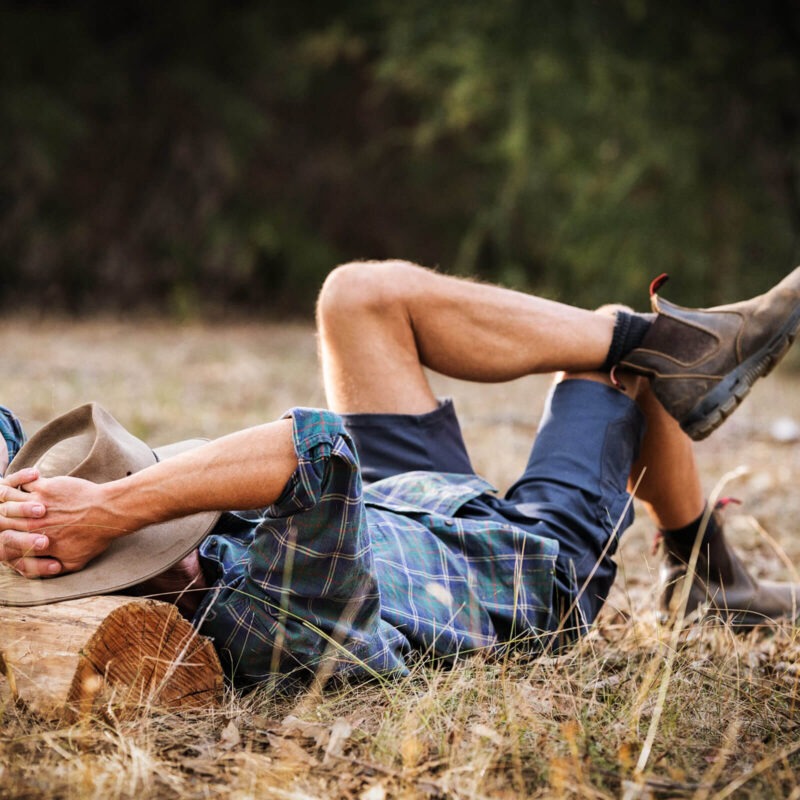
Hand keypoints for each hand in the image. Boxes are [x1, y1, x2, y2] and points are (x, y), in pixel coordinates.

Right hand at [0, 470, 117, 577]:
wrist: (109, 512)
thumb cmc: (96, 537)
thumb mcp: (75, 561)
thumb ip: (55, 567)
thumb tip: (45, 569)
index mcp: (36, 544)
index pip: (9, 545)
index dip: (9, 539)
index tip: (18, 533)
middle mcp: (32, 525)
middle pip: (4, 521)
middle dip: (5, 517)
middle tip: (9, 515)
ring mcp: (37, 505)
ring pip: (10, 501)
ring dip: (12, 500)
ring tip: (16, 498)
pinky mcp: (45, 487)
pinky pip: (24, 483)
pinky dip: (24, 481)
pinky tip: (31, 480)